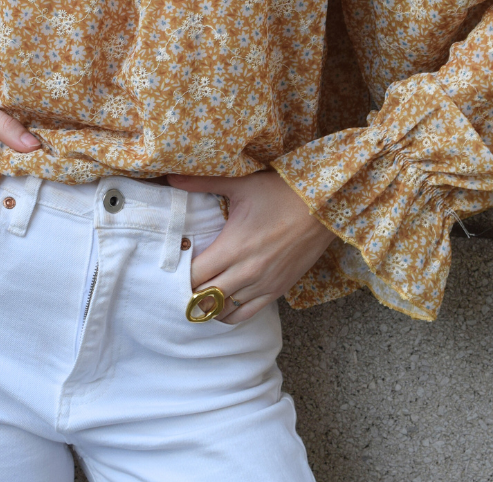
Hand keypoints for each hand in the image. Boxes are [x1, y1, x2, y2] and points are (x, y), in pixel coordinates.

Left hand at [166, 170, 336, 323]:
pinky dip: (228, 313)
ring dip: (207, 305)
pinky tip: (221, 302)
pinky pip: (245, 315)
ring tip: (198, 292)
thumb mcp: (241, 184)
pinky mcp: (276, 291)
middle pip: (203, 297)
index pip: (193, 276)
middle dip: (188, 291)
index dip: (178, 274)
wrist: (322, 207)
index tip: (173, 264)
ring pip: (222, 311)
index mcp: (233, 247)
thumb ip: (202, 183)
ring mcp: (262, 285)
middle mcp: (246, 272)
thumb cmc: (280, 193)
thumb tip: (170, 176)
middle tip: (180, 280)